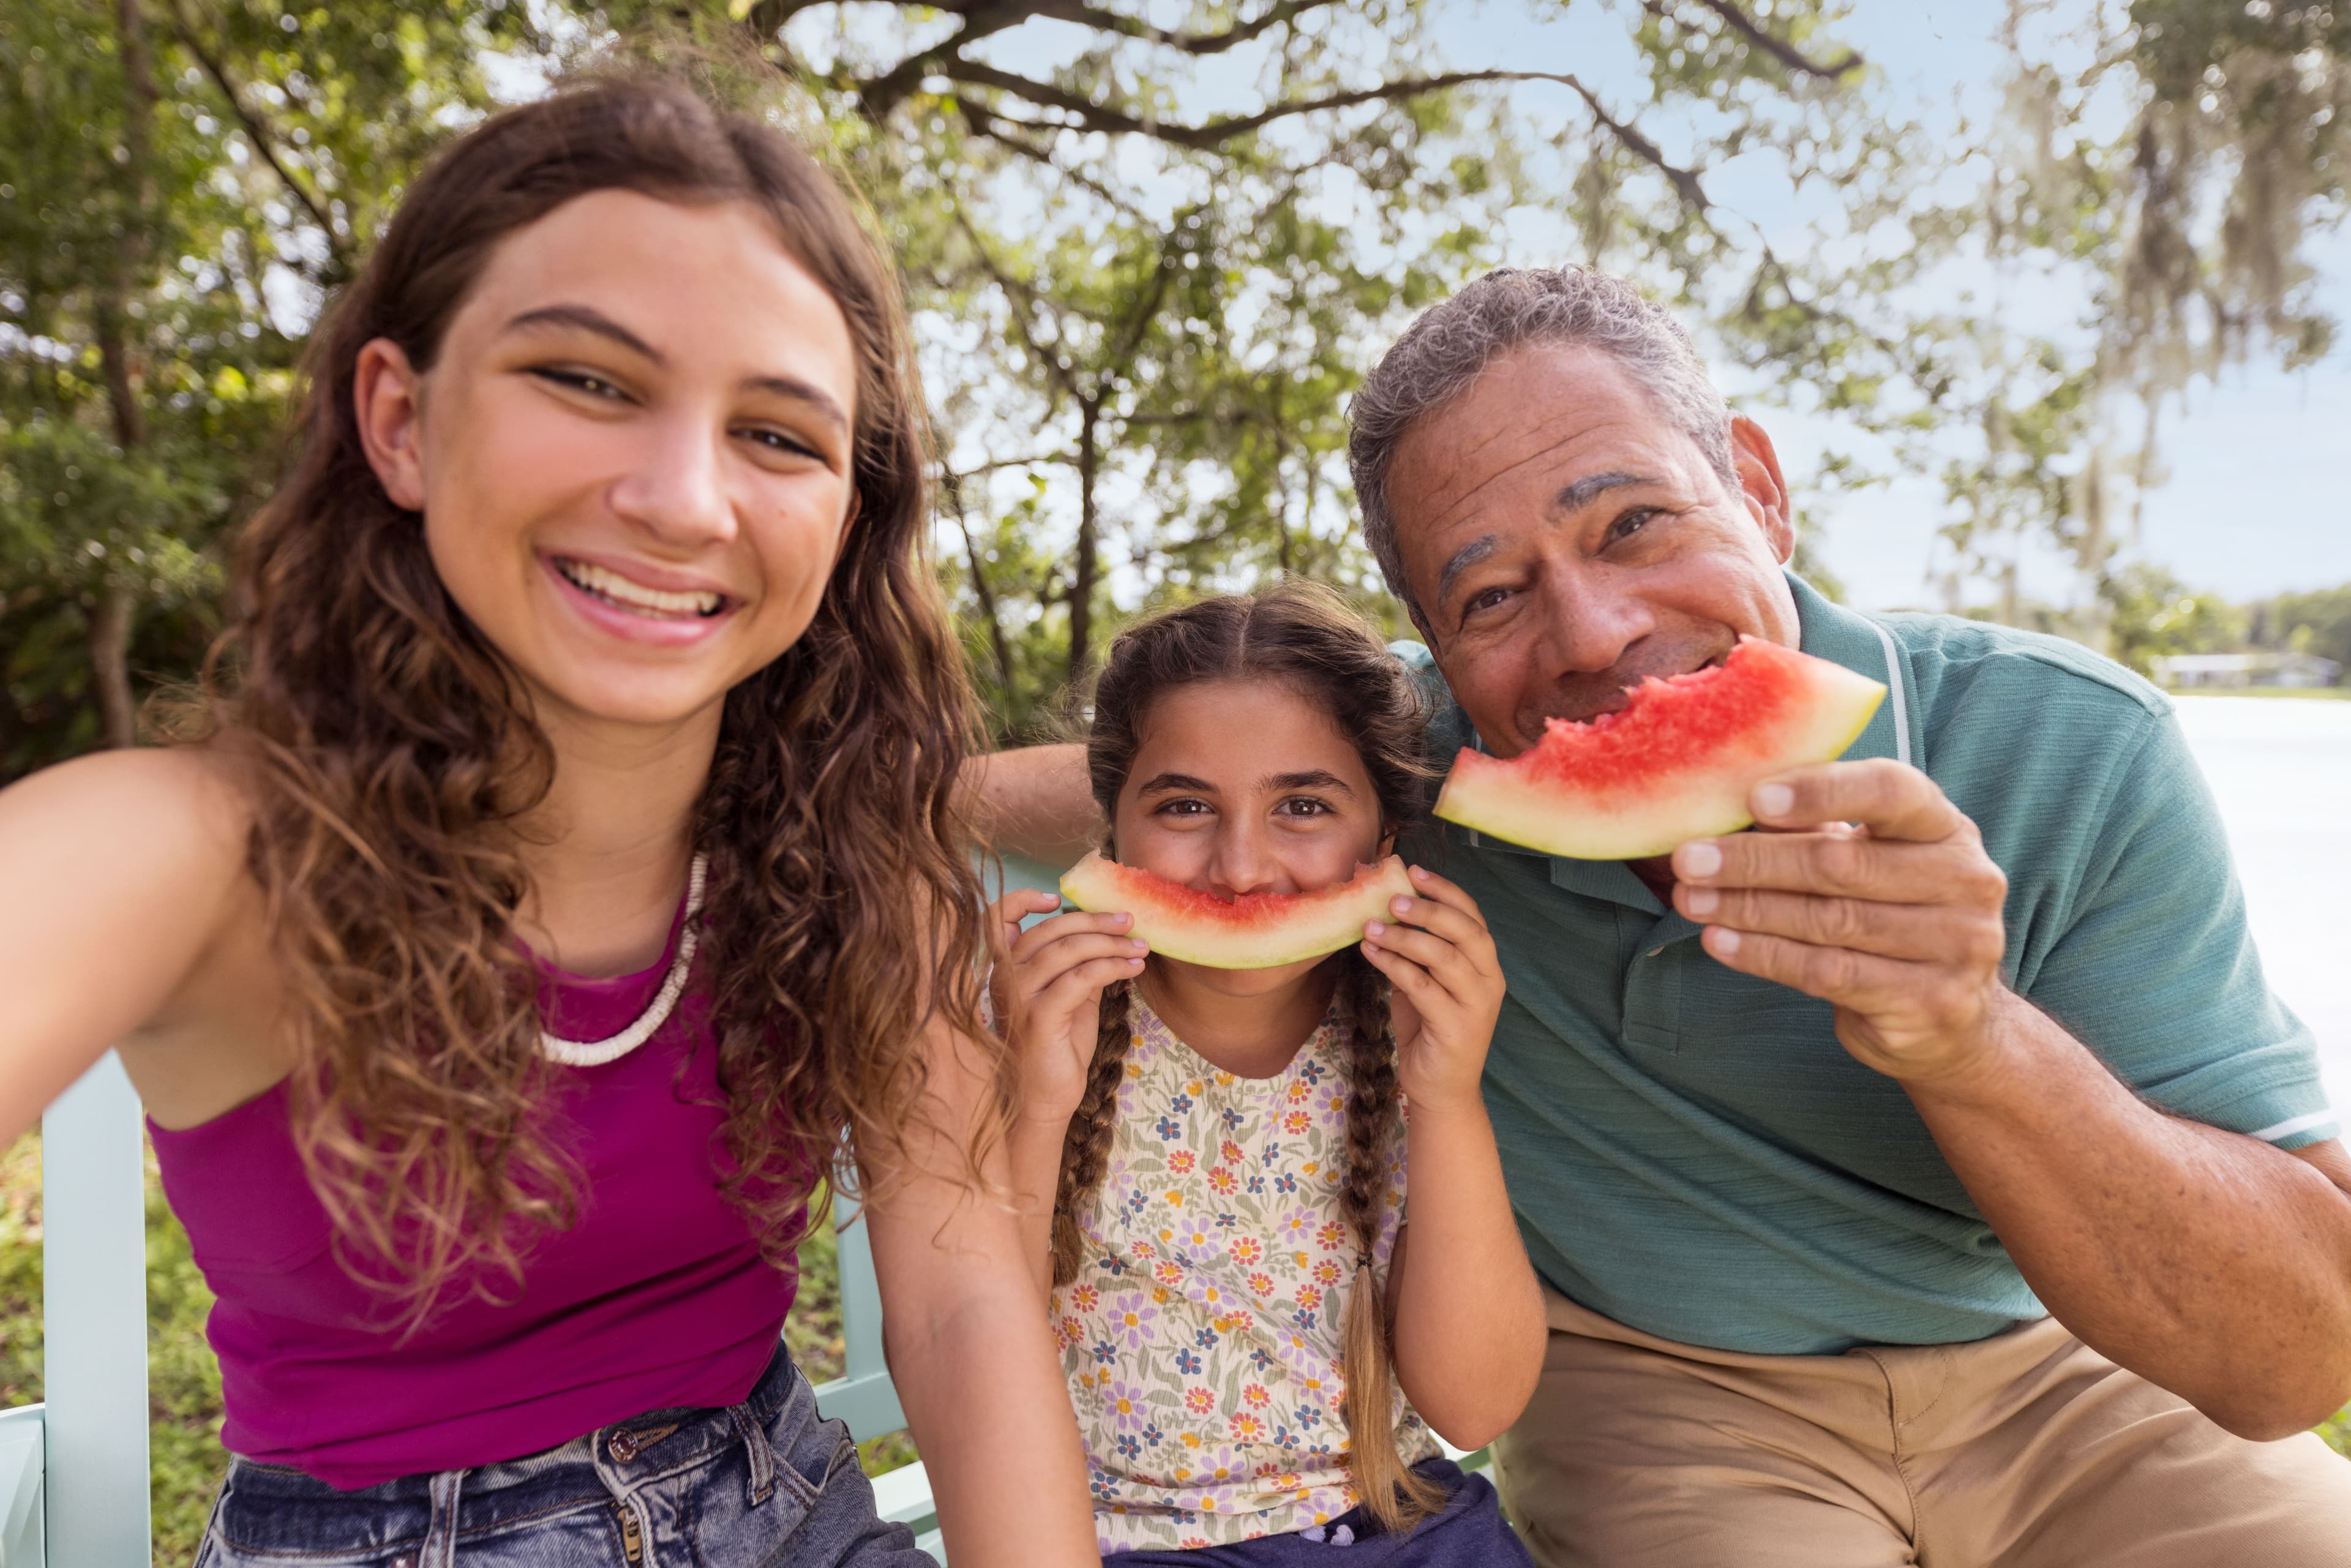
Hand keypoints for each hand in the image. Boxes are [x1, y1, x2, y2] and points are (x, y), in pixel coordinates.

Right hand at [987, 890, 1145, 1127]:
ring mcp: (1018, 999)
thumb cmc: (1055, 1050)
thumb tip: (1107, 936)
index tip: (1058, 898)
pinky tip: (1132, 968)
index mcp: (1004, 971)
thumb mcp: (1068, 1000)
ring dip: (1110, 943)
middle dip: (1094, 921)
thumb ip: (1078, 967)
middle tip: (1129, 921)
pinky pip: (1080, 979)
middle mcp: (1004, 980)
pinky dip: (1110, 967)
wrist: (1042, 1101)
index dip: (1022, 900)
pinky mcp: (1039, 1019)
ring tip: (1139, 946)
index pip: (996, 919)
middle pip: (1048, 931)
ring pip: (1067, 951)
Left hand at [1358, 866, 1503, 1115]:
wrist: (1441, 1090)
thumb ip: (1417, 953)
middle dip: (1428, 909)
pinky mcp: (1456, 1027)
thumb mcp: (1426, 984)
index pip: (1473, 917)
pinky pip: (1422, 986)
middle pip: (1465, 931)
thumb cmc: (1429, 1031)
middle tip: (1392, 899)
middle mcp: (1489, 981)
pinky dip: (1393, 966)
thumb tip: (1386, 912)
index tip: (1414, 871)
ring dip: (1404, 937)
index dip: (1445, 891)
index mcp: (1486, 965)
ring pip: (1444, 957)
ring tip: (1371, 926)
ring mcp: (1476, 1005)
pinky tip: (1371, 953)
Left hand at [1669, 757, 2011, 1082]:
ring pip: (1828, 921)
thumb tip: (1729, 802)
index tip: (1756, 799)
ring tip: (1691, 900)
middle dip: (1754, 861)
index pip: (1891, 791)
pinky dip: (1764, 955)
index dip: (1822, 791)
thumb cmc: (1890, 914)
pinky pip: (1827, 973)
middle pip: (1842, 864)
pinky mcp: (1930, 1001)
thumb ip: (1816, 830)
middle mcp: (1965, 881)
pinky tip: (1719, 941)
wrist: (1950, 1016)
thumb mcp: (1867, 860)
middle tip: (1689, 859)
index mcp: (1947, 827)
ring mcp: (1957, 946)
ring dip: (1748, 909)